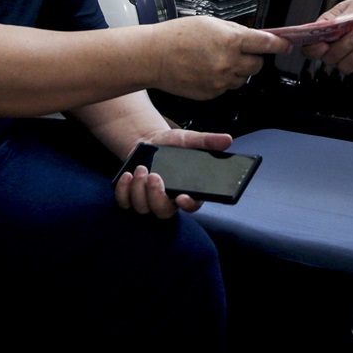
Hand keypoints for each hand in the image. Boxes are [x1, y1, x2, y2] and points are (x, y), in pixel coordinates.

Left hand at [112, 127, 234, 216]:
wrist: (149, 142)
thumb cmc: (172, 145)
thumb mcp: (189, 140)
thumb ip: (207, 141)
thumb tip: (228, 139)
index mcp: (187, 190)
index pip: (192, 206)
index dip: (188, 205)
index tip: (182, 197)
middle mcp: (169, 200)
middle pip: (163, 212)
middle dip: (156, 196)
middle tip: (154, 176)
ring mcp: (148, 201)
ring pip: (143, 208)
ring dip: (139, 190)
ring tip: (141, 168)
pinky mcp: (131, 198)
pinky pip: (125, 203)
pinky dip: (123, 191)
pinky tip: (127, 176)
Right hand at [151, 16, 289, 99]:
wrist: (154, 57)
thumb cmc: (177, 36)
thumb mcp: (211, 23)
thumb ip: (235, 31)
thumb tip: (254, 37)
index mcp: (230, 41)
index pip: (265, 44)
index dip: (279, 44)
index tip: (287, 45)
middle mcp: (228, 63)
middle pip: (257, 65)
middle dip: (253, 58)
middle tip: (239, 51)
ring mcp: (220, 82)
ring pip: (242, 78)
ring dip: (237, 70)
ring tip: (216, 60)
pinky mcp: (212, 94)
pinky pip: (227, 87)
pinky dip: (223, 80)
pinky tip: (207, 70)